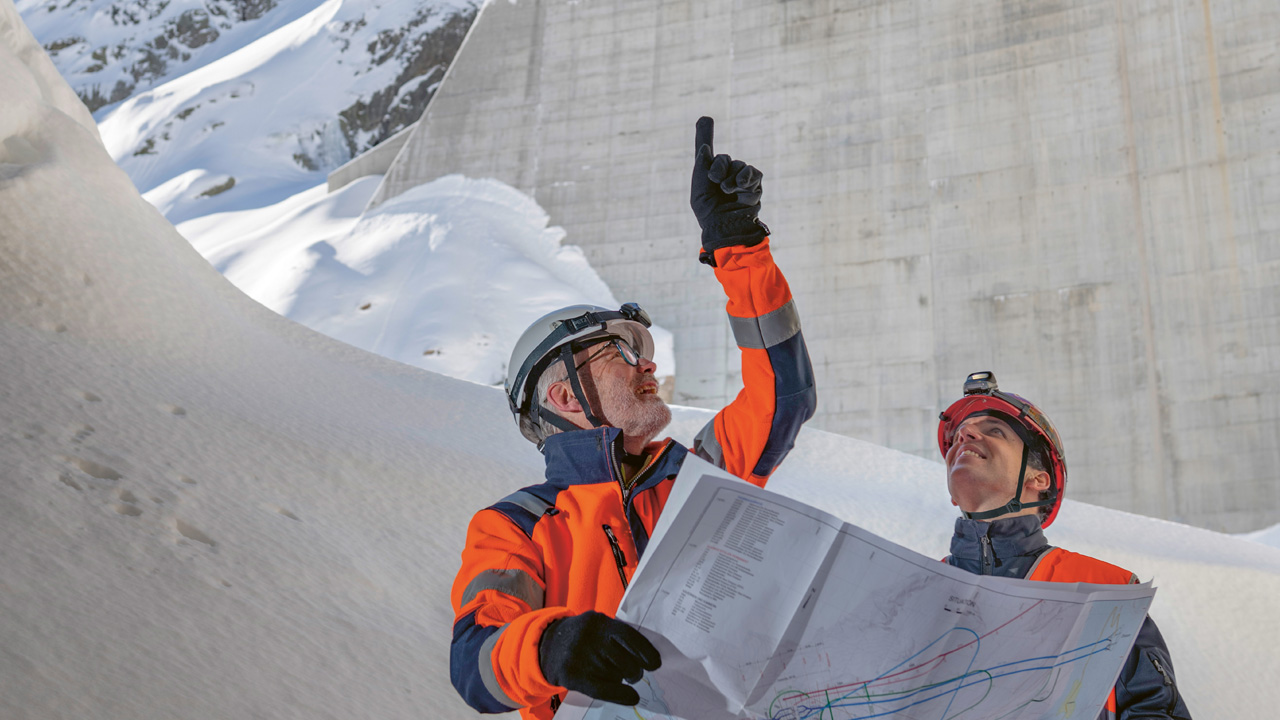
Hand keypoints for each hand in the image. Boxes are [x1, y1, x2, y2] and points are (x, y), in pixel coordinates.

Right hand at [538, 611, 660, 705]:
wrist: (545, 645)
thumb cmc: (581, 638)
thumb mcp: (596, 627)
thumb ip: (617, 636)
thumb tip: (647, 657)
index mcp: (599, 621)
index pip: (629, 637)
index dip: (646, 652)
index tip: (655, 664)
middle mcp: (590, 637)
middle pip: (626, 661)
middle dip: (635, 671)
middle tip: (634, 674)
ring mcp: (579, 656)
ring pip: (615, 675)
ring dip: (621, 680)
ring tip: (613, 675)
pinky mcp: (571, 674)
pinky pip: (603, 689)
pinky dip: (621, 695)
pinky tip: (631, 697)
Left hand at [689, 116, 768, 265]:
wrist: (724, 228)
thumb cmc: (709, 213)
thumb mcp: (699, 190)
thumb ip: (701, 167)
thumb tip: (704, 148)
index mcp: (709, 175)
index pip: (708, 153)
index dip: (705, 134)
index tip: (705, 119)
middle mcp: (725, 175)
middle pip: (724, 158)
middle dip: (718, 167)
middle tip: (716, 182)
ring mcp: (741, 180)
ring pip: (739, 165)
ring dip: (732, 177)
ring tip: (728, 191)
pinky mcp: (755, 186)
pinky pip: (753, 173)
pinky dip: (747, 178)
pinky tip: (741, 188)